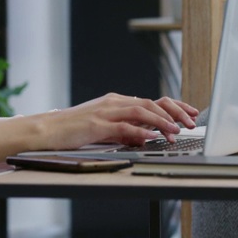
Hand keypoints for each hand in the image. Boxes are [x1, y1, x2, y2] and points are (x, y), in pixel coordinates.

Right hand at [38, 94, 199, 151]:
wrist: (46, 129)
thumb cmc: (73, 130)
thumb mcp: (104, 129)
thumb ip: (124, 130)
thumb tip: (145, 136)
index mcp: (116, 101)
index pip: (152, 100)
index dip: (174, 106)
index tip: (190, 113)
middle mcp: (114, 102)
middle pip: (152, 103)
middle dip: (175, 112)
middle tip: (190, 123)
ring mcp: (105, 112)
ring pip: (142, 111)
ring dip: (162, 121)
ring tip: (176, 131)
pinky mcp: (97, 125)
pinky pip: (124, 126)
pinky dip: (140, 131)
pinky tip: (152, 137)